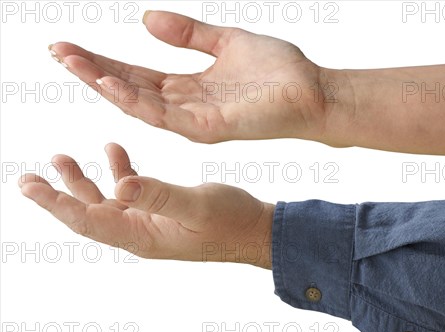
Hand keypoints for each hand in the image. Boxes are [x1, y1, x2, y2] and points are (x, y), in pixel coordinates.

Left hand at [18, 144, 273, 268]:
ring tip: (60, 158)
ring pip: (106, 201)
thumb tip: (118, 186)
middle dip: (58, 195)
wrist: (256, 231)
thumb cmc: (232, 223)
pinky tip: (114, 151)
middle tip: (28, 178)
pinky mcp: (162, 210)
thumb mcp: (196, 205)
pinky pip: (131, 192)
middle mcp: (141, 231)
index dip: (56, 204)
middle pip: (88, 213)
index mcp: (144, 236)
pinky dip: (119, 171)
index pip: (89, 221)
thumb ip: (158, 194)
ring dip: (83, 181)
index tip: (29, 187)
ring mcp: (150, 222)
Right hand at [48, 10, 331, 144]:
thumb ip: (188, 33)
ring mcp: (195, 120)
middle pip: (129, 89)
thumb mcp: (226, 40)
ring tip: (74, 64)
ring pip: (139, 105)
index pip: (134, 74)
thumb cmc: (278, 70)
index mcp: (188, 87)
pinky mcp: (208, 128)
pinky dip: (136, 101)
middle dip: (92, 72)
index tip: (67, 46)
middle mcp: (185, 106)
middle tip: (57, 52)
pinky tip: (112, 84)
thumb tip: (146, 18)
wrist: (313, 90)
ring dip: (105, 85)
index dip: (101, 61)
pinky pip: (164, 116)